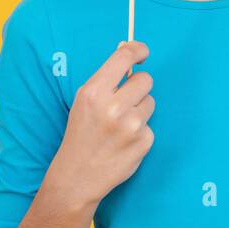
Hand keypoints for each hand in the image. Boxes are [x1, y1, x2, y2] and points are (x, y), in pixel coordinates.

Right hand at [45, 41, 155, 209]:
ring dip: (139, 111)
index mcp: (94, 92)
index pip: (124, 57)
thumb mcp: (84, 102)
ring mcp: (131, 125)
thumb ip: (106, 79)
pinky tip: (123, 143)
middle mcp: (114, 106)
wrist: (78, 176)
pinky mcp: (144, 141)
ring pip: (150, 102)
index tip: (143, 53)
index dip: (137, 50)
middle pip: (145, 80)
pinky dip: (140, 132)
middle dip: (138, 87)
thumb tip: (129, 52)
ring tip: (120, 126)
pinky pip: (150, 125)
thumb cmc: (81, 134)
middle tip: (124, 102)